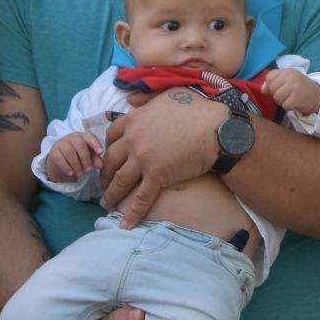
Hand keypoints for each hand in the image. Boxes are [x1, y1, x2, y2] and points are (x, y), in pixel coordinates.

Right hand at [47, 132, 103, 181]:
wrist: (63, 160)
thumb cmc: (81, 156)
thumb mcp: (90, 157)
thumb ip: (97, 160)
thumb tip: (101, 165)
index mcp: (84, 136)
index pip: (90, 137)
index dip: (96, 144)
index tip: (101, 152)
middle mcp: (73, 137)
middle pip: (80, 146)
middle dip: (86, 159)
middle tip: (89, 170)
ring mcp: (62, 143)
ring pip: (69, 152)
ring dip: (76, 165)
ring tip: (81, 174)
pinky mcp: (54, 152)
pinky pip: (60, 159)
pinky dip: (66, 167)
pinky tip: (71, 173)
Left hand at [101, 87, 224, 226]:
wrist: (216, 128)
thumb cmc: (197, 108)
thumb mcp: (167, 94)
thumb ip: (146, 98)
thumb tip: (131, 98)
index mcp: (134, 120)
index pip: (110, 136)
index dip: (107, 148)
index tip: (107, 156)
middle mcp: (133, 140)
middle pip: (110, 161)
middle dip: (104, 175)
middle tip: (103, 184)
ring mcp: (144, 160)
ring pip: (120, 181)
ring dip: (111, 195)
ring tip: (106, 204)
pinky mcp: (158, 176)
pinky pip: (141, 198)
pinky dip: (132, 213)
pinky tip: (125, 225)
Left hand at [265, 67, 319, 115]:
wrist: (317, 96)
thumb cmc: (300, 87)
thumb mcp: (287, 81)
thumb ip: (274, 81)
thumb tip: (263, 89)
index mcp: (287, 71)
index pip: (269, 77)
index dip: (270, 85)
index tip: (279, 88)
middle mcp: (291, 77)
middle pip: (272, 89)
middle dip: (276, 94)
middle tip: (287, 95)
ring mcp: (294, 87)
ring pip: (277, 98)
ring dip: (282, 101)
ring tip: (291, 99)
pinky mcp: (297, 98)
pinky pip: (285, 105)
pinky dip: (289, 107)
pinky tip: (295, 103)